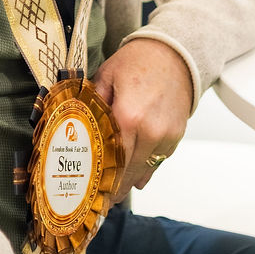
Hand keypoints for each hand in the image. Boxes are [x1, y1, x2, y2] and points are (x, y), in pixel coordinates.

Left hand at [91, 39, 192, 197]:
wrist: (175, 54)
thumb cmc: (138, 61)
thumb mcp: (105, 77)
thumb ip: (92, 105)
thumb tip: (78, 128)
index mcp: (128, 117)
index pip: (111, 160)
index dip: (102, 180)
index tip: (92, 193)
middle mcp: (150, 132)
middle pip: (128, 171)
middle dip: (114, 187)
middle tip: (100, 199)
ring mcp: (166, 136)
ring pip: (144, 170)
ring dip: (129, 181)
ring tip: (114, 194)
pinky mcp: (176, 137)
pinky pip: (158, 160)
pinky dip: (145, 168)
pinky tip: (134, 177)